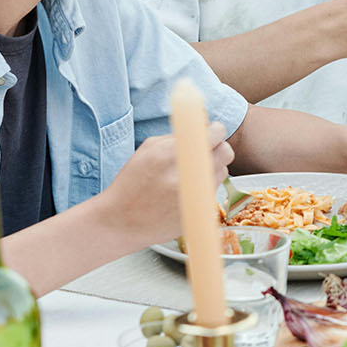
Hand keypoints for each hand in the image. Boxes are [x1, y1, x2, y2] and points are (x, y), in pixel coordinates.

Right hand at [96, 124, 233, 243]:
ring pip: (222, 171)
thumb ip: (178, 136)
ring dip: (211, 168)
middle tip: (207, 150)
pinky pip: (213, 191)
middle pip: (225, 152)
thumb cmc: (132, 183)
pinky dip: (204, 187)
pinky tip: (185, 191)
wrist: (121, 222)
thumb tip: (205, 125)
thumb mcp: (148, 150)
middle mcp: (185, 175)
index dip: (217, 130)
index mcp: (169, 154)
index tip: (214, 130)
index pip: (213, 135)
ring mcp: (195, 196)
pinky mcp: (199, 212)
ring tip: (189, 174)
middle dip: (219, 147)